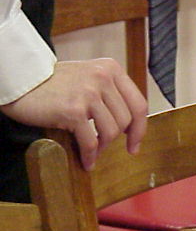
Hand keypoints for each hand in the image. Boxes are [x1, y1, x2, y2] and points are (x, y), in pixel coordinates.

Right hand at [0, 59, 146, 169]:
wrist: (20, 82)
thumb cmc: (55, 85)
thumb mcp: (89, 78)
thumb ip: (111, 93)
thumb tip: (133, 125)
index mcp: (111, 69)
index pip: (139, 104)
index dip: (140, 128)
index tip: (134, 144)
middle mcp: (102, 78)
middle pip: (126, 121)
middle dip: (117, 139)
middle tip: (105, 148)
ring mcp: (88, 93)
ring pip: (111, 132)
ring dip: (102, 147)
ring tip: (93, 151)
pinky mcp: (73, 110)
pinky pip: (91, 142)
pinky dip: (90, 156)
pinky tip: (87, 162)